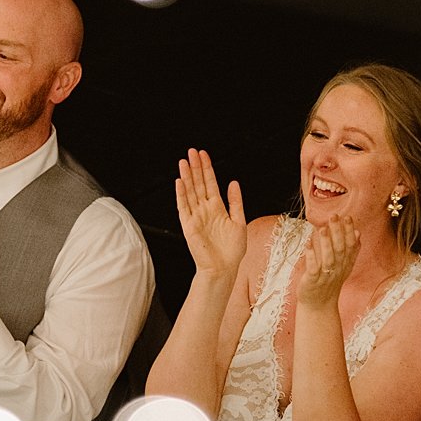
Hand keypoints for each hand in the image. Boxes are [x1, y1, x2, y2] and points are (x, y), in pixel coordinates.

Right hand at [175, 148, 246, 276]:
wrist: (223, 268)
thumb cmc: (232, 250)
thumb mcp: (239, 221)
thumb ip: (235, 202)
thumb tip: (233, 182)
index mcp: (217, 208)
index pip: (210, 183)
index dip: (207, 169)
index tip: (204, 155)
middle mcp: (205, 209)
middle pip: (199, 183)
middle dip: (195, 167)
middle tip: (192, 151)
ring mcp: (195, 216)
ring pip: (190, 191)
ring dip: (187, 176)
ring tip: (184, 161)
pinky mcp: (188, 225)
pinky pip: (183, 206)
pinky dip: (182, 194)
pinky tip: (180, 182)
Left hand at [295, 215, 358, 307]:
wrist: (319, 306)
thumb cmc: (329, 282)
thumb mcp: (343, 267)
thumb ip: (350, 250)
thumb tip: (358, 232)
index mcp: (345, 265)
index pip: (351, 246)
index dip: (349, 232)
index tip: (348, 217)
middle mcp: (338, 270)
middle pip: (340, 250)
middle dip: (338, 232)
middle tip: (334, 216)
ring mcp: (325, 276)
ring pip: (328, 259)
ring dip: (325, 243)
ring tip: (322, 228)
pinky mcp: (313, 282)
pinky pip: (313, 268)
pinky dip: (311, 256)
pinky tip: (307, 244)